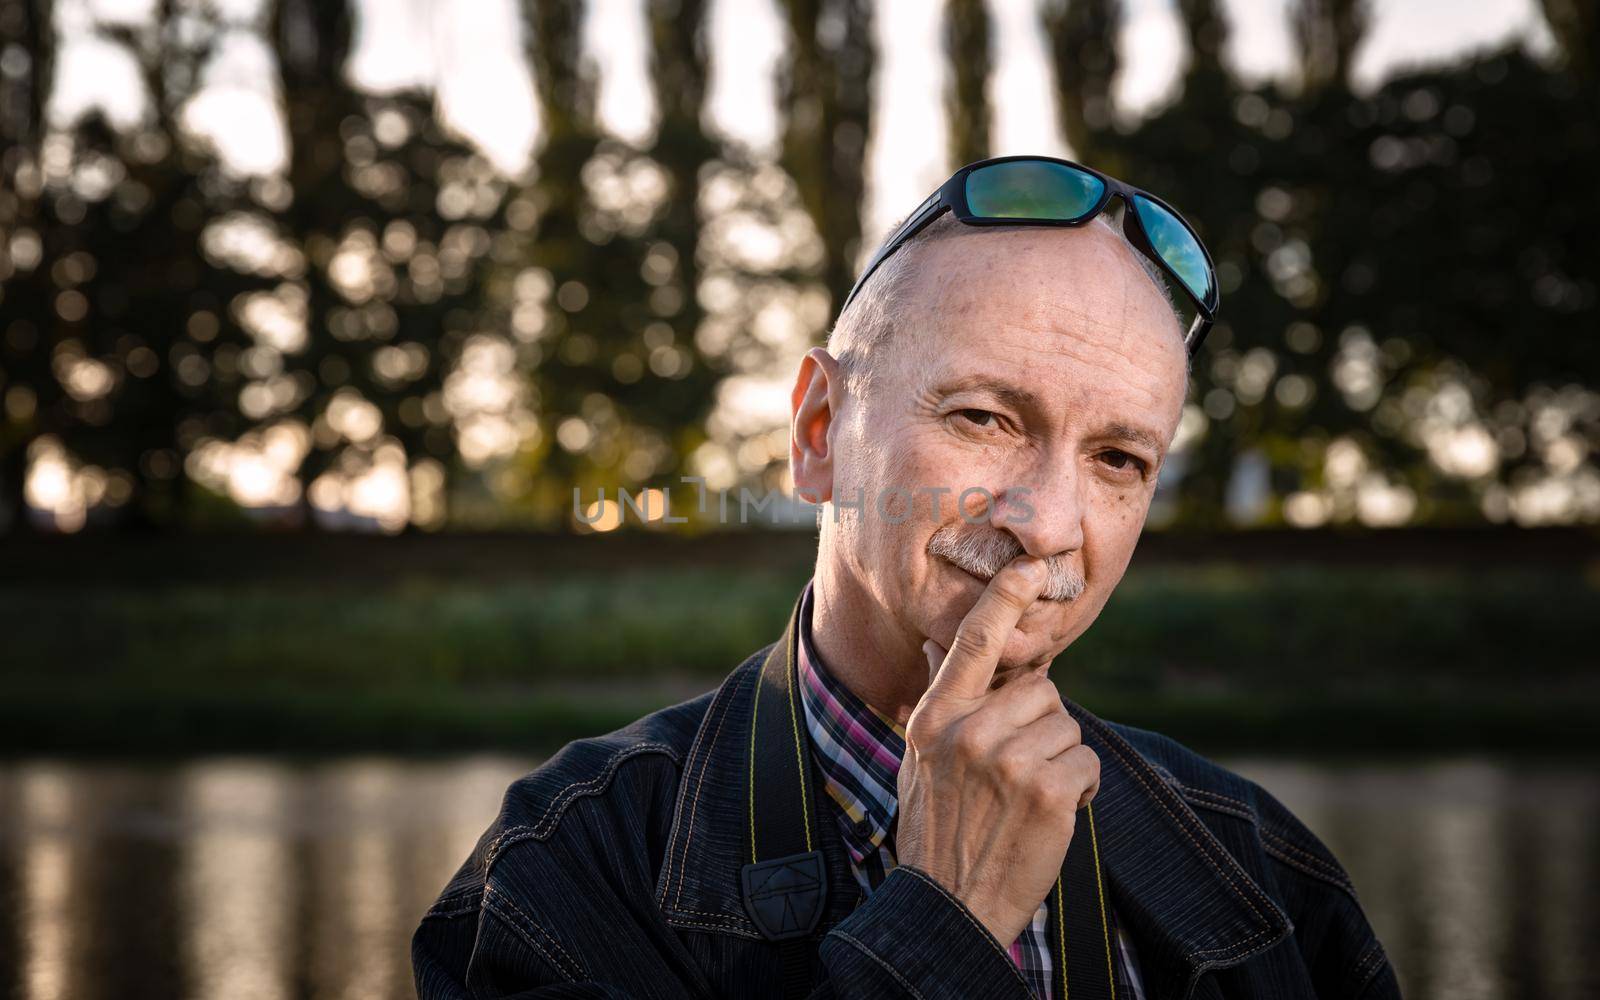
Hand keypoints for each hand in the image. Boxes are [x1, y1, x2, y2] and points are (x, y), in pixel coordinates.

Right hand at [893, 556, 1100, 947]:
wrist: (949, 905)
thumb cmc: (936, 829)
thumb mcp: (919, 758)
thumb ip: (939, 699)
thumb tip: (939, 641)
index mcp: (935, 717)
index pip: (973, 642)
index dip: (1004, 598)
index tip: (1030, 565)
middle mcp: (969, 731)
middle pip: (1040, 689)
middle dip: (1041, 724)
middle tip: (1016, 770)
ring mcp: (1008, 759)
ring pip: (1067, 724)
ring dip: (1060, 759)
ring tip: (1028, 797)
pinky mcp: (1047, 789)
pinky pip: (1086, 760)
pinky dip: (1079, 787)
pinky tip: (1050, 814)